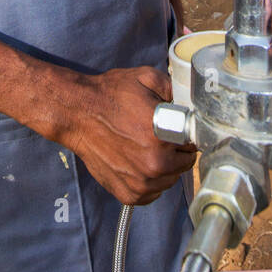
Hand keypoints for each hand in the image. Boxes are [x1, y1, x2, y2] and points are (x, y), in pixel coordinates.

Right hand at [61, 65, 196, 205]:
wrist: (77, 113)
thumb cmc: (110, 95)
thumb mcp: (146, 78)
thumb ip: (174, 89)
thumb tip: (189, 102)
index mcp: (162, 138)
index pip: (193, 144)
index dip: (187, 134)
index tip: (178, 129)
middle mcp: (153, 165)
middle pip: (184, 164)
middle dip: (176, 150)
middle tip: (160, 137)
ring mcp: (140, 183)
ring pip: (169, 180)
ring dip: (164, 167)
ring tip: (146, 148)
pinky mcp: (127, 194)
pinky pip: (152, 193)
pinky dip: (149, 181)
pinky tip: (138, 163)